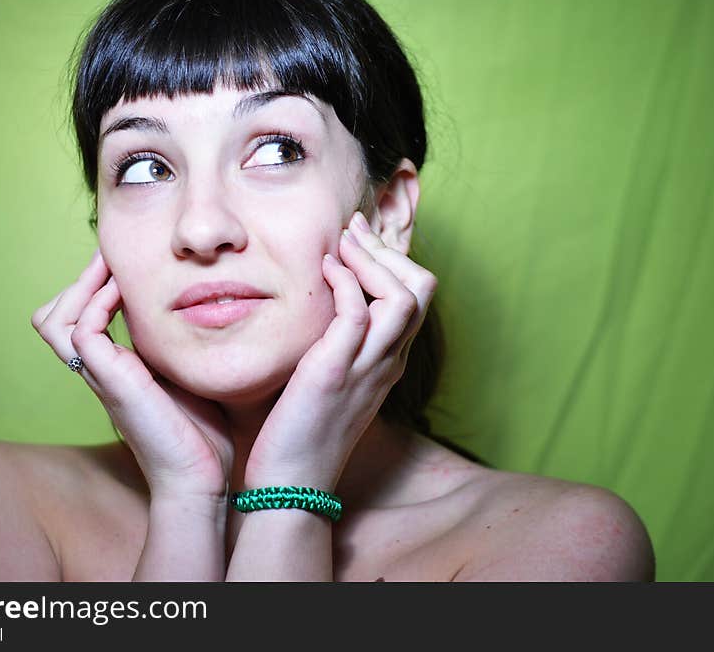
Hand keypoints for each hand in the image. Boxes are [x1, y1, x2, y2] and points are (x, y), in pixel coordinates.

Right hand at [31, 249, 233, 501]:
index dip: (93, 287)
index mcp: (116, 369)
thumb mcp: (190, 377)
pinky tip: (125, 292)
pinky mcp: (110, 381)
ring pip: (54, 320)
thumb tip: (208, 315)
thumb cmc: (202, 436)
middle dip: (78, 280)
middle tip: (110, 259)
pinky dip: (97, 303)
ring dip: (80, 285)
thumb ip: (184, 349)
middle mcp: (101, 371)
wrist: (201, 478)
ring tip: (111, 266)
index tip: (124, 263)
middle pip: (53, 315)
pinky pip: (82, 331)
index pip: (81, 318)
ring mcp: (101, 376)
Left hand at [244, 212, 437, 489]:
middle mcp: (388, 360)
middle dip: (389, 248)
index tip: (358, 237)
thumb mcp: (330, 376)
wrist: (291, 483)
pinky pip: (357, 313)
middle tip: (353, 230)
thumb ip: (338, 342)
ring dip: (373, 259)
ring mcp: (367, 367)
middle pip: (422, 288)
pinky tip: (322, 270)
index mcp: (389, 360)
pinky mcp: (336, 373)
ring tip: (343, 243)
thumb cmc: (302, 429)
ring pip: (404, 297)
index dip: (393, 257)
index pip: (416, 295)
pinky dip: (345, 281)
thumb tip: (323, 302)